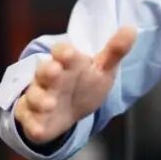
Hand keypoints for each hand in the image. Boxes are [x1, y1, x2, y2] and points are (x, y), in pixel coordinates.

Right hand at [14, 25, 136, 145]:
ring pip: (34, 95)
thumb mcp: (103, 69)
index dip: (63, 52)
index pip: (61, 51)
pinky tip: (38, 130)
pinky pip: (28, 119)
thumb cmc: (85, 85)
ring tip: (50, 104)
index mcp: (67, 62)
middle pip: (44, 70)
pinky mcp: (31, 116)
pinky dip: (32, 125)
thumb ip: (115, 51)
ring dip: (40, 99)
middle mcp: (50, 77)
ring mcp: (38, 96)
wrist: (69, 112)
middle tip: (54, 71)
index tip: (69, 53)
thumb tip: (132, 29)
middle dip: (48, 71)